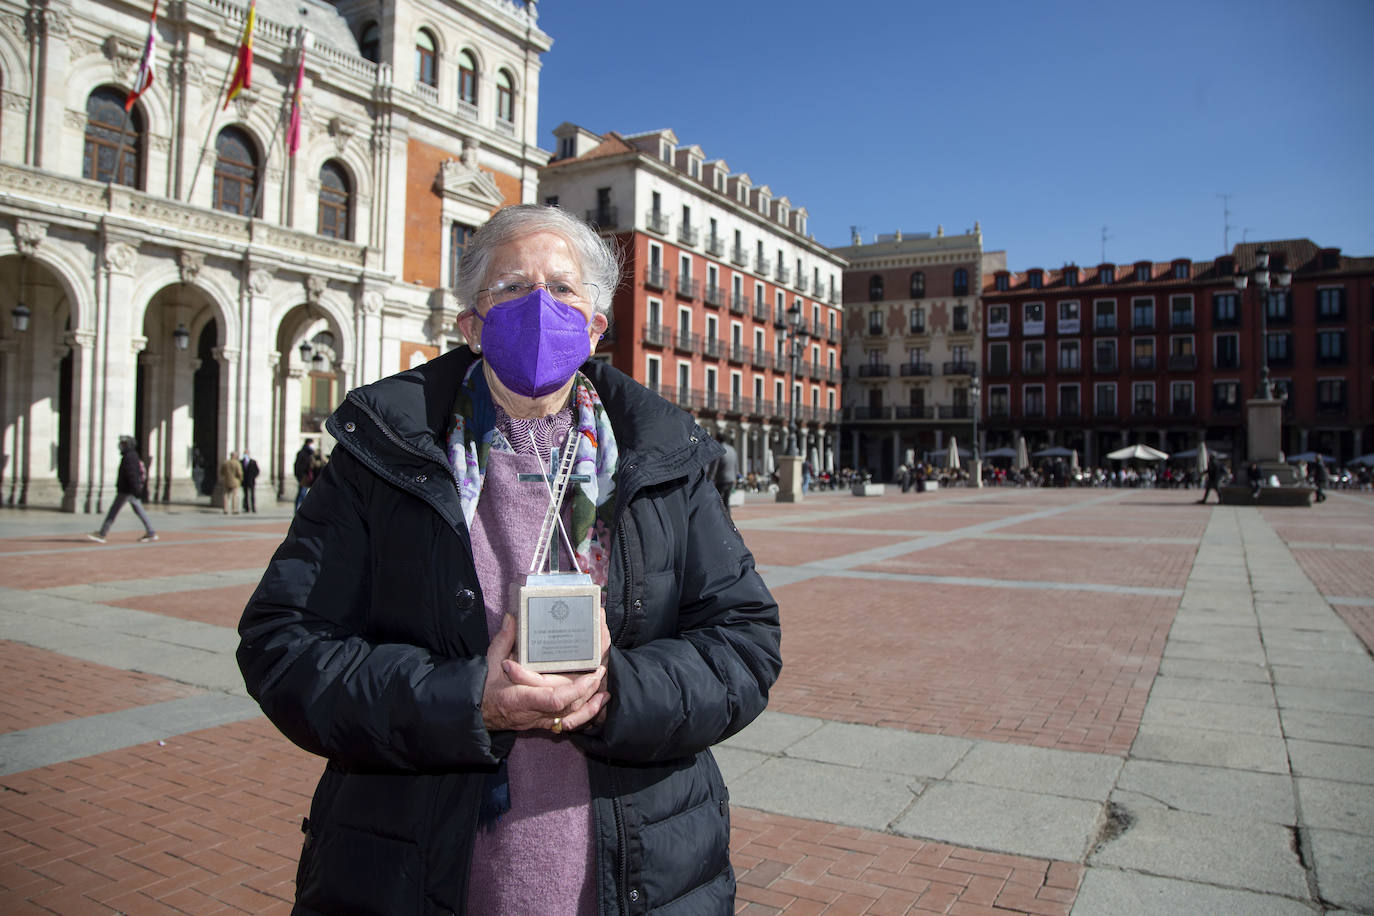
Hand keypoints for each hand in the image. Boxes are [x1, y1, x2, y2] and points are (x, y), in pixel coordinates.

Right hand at [481, 614, 608, 732]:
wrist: (479, 715)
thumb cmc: (484, 688)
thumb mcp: (489, 662)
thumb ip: (503, 640)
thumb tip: (511, 617)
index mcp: (520, 697)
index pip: (553, 699)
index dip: (575, 690)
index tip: (590, 676)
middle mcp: (533, 712)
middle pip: (569, 707)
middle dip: (588, 691)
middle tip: (600, 670)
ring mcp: (539, 720)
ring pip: (571, 718)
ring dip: (590, 705)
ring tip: (604, 690)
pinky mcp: (543, 723)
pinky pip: (568, 724)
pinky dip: (584, 715)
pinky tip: (596, 703)